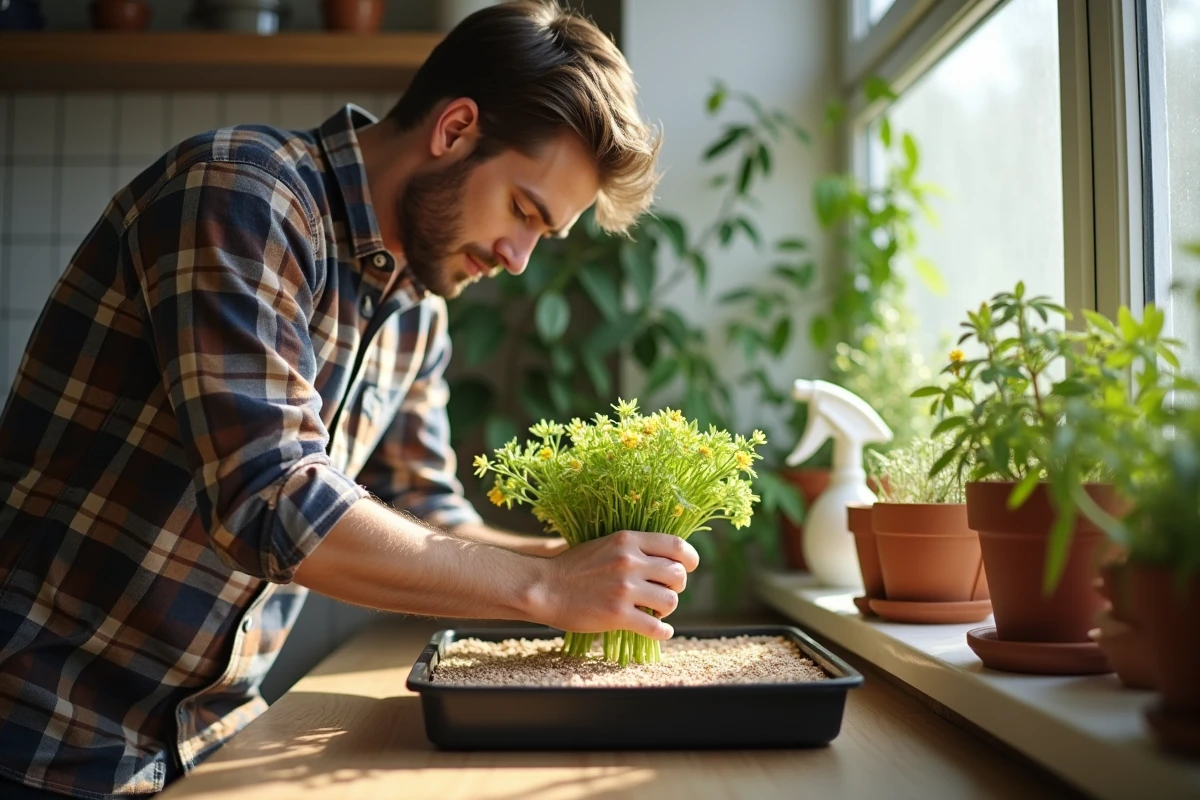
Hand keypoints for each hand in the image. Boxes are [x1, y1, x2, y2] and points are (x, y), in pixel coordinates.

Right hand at [531, 530, 699, 639]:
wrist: (544, 588)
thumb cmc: (573, 567)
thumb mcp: (605, 544)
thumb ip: (634, 550)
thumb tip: (666, 560)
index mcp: (628, 540)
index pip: (676, 545)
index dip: (689, 559)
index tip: (688, 567)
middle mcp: (630, 562)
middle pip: (677, 575)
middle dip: (677, 586)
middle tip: (665, 592)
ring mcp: (624, 589)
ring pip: (670, 601)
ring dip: (667, 609)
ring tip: (656, 611)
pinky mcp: (618, 615)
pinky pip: (655, 627)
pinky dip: (663, 632)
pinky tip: (660, 631)